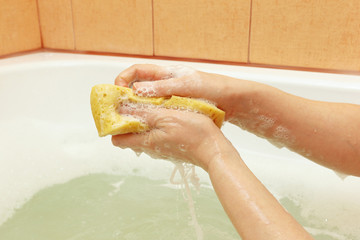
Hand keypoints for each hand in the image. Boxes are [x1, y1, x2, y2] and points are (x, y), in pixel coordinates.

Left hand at [111, 105, 228, 170]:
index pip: (117, 139)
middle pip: (131, 134)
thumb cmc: (193, 132)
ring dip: (145, 119)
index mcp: (145, 141)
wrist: (214, 148)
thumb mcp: (165, 116)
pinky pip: (158, 134)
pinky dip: (158, 123)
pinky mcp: (172, 145)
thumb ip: (142, 113)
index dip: (114, 125)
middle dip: (130, 118)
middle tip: (136, 102)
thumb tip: (122, 109)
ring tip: (154, 105)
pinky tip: (168, 113)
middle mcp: (151, 148)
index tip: (117, 110)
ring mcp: (162, 148)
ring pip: (145, 133)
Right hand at [115, 64, 244, 119]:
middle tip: (119, 113)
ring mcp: (170, 97)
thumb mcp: (184, 86)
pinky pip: (157, 113)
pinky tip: (148, 128)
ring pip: (147, 103)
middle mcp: (164, 84)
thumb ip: (161, 87)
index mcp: (164, 73)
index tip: (117, 92)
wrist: (231, 100)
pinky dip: (150, 119)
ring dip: (137, 111)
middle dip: (126, 99)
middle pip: (138, 89)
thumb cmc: (210, 87)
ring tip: (131, 123)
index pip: (136, 71)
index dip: (123, 79)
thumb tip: (136, 91)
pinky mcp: (176, 109)